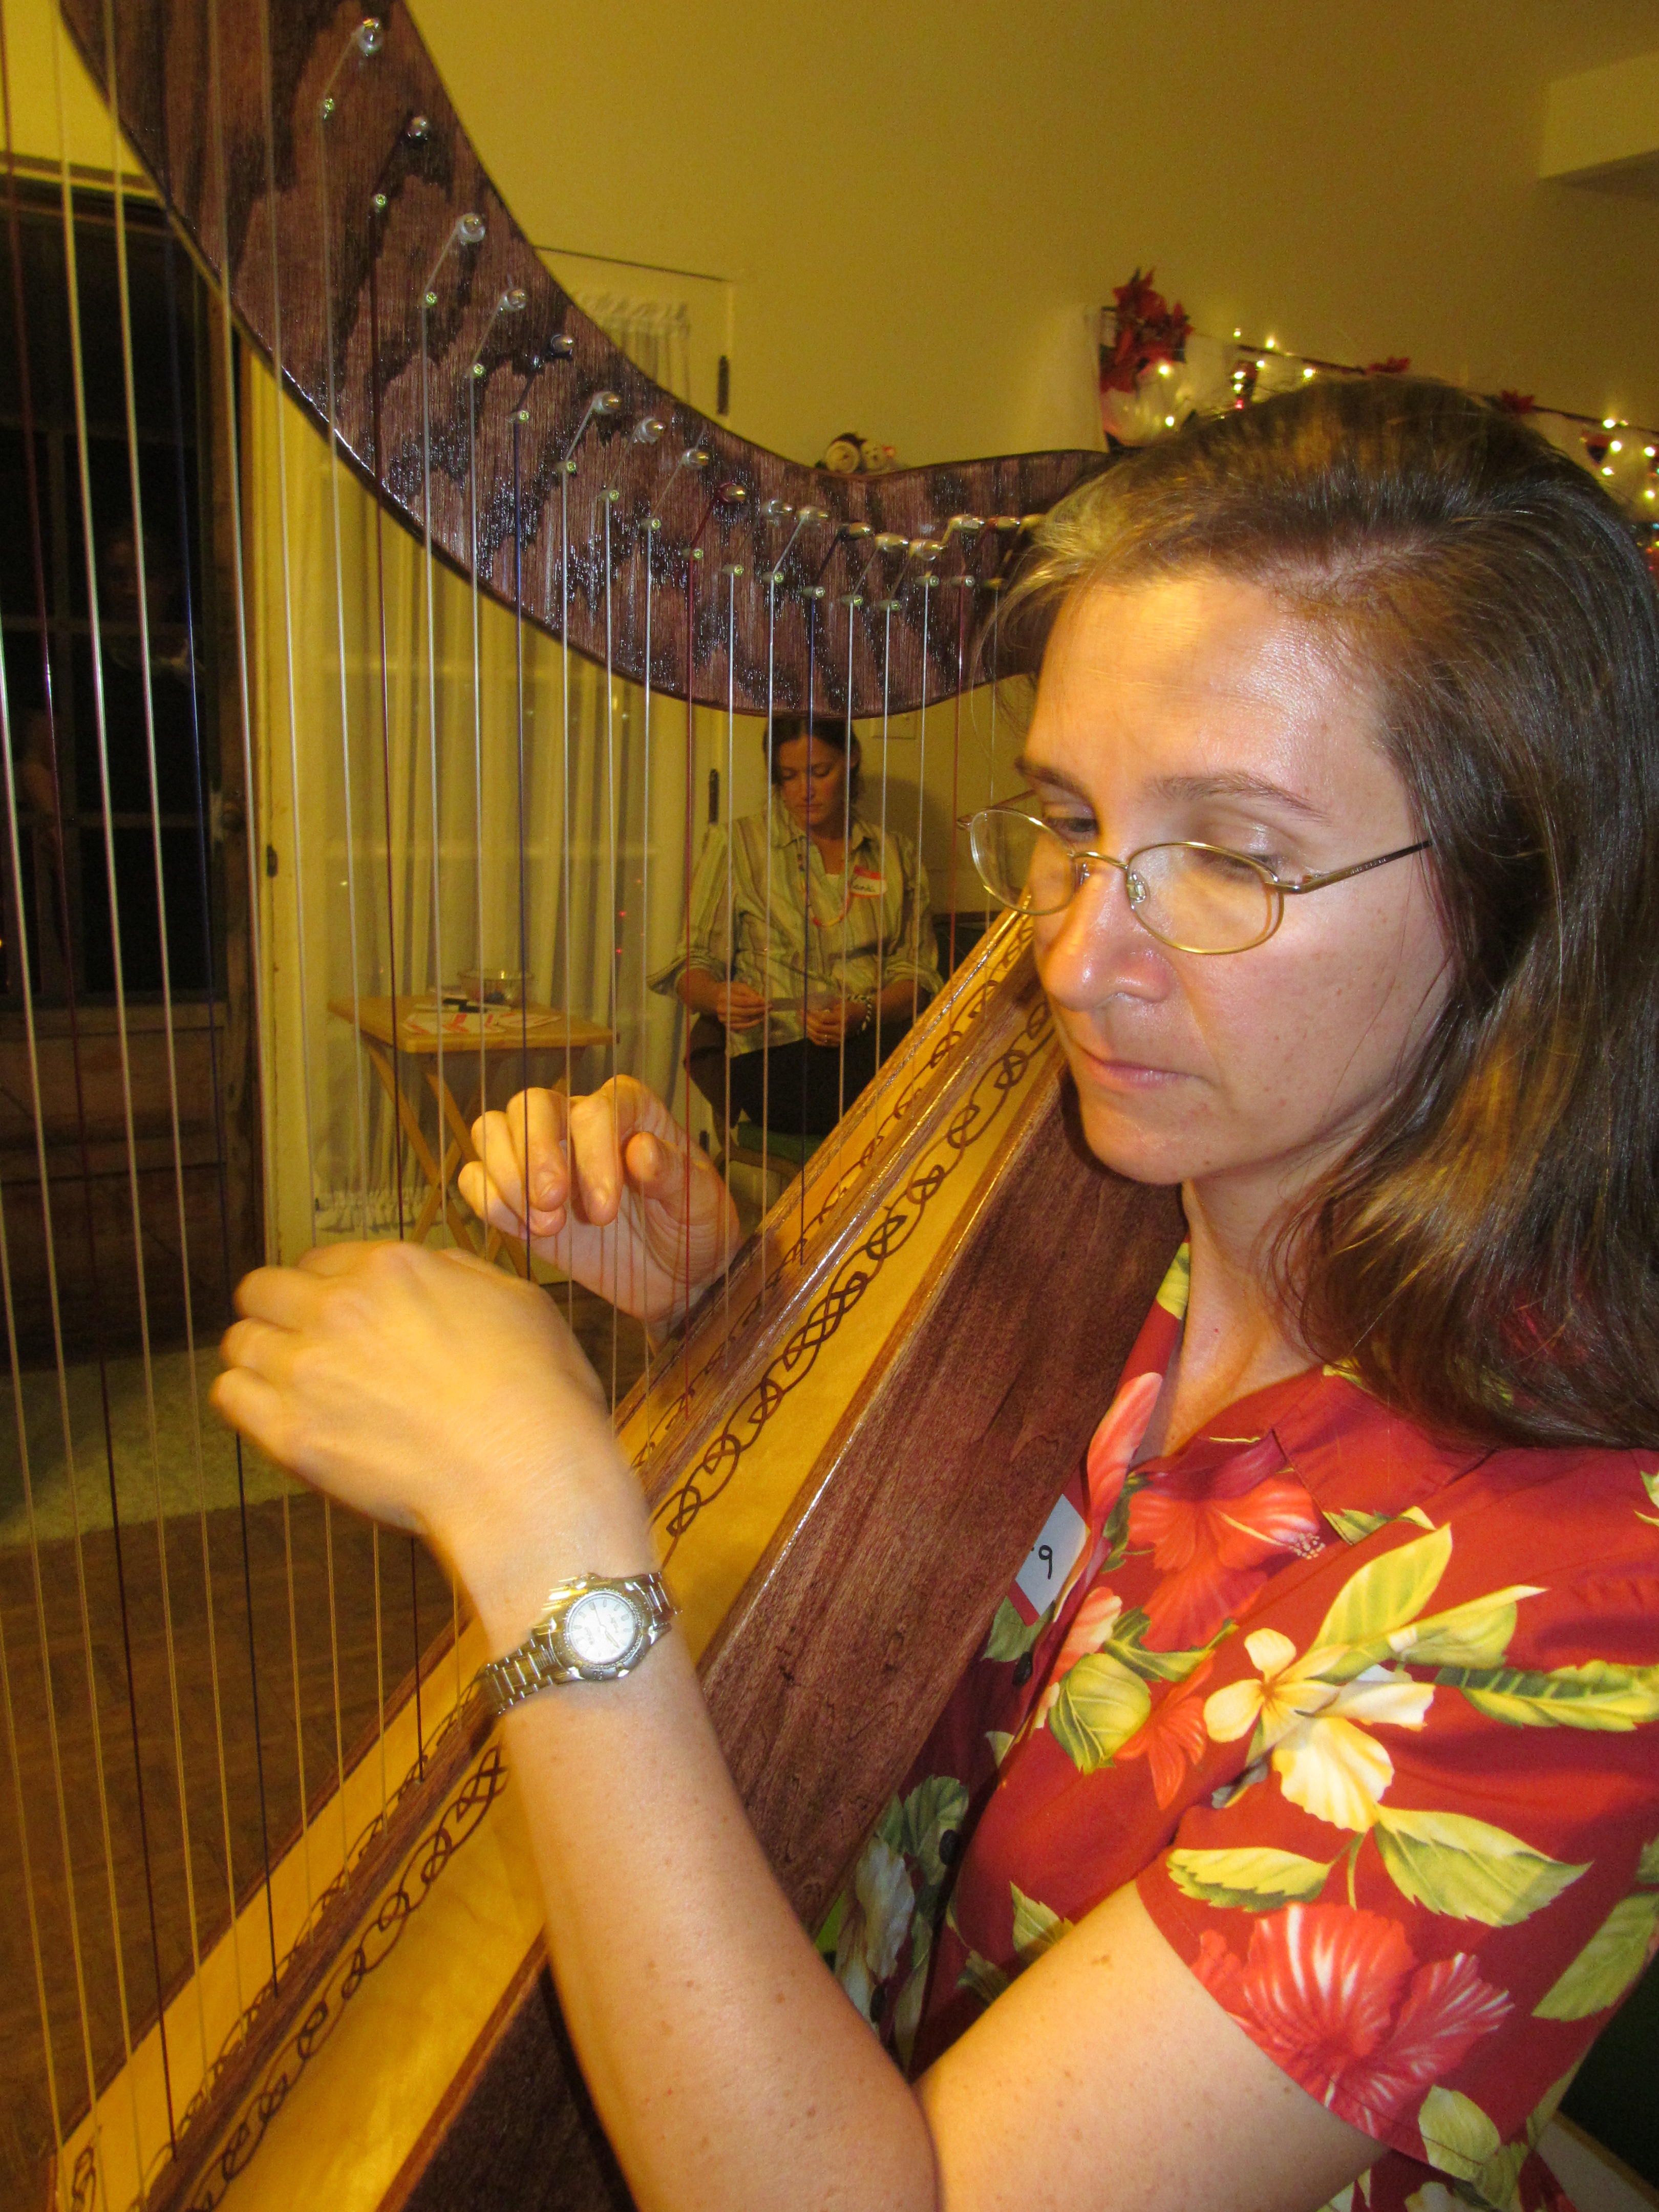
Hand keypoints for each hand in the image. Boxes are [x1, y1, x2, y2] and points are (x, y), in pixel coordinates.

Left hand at [209, 1243, 646, 1610]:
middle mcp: (339, 1306)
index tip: (333, 1314)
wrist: (525, 1475)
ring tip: (288, 1386)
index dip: (325, 1287)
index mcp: (394, 1269)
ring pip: (240, 1342)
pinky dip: (245, 1400)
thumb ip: (460, 1275)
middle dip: (278, 1313)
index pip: (321, 1261)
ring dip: (259, 1358)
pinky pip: (230, 1395)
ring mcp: (309, 1368)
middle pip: (264, 1290)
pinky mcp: (290, 1433)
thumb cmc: (539, 1395)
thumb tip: (431, 1270)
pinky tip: (271, 1414)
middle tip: (300, 1345)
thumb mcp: (519, 1302)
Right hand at [461, 1076, 739, 1324]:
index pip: (594, 1108)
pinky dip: (489, 1201)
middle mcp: (579, 1121)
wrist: (676, 1277)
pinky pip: (476, 1179)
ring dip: (509, 1177)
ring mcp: (543, 1156)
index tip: (605, 1209)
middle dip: (535, 1154)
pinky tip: (527, 1231)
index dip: (592, 1153)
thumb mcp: (702, 1204)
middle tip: (554, 1206)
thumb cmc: (694, 1229)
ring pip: (493, 1130)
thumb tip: (639, 1149)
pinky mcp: (517, 1195)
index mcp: (630, 1111)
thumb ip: (673, 1175)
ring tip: (547, 1226)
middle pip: (530, 1105)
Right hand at [718, 982, 767, 1028]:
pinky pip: (742, 1027)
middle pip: (745, 1012)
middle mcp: (722, 1009)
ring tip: (765, 1013)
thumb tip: (763, 1000)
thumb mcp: (738, 986)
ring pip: (745, 1020)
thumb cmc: (727, 990)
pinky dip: (752, 1024)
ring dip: (757, 1018)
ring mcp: (723, 1019)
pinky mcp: (726, 1025)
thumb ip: (750, 992)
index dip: (757, 1003)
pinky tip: (758, 1019)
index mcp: (725, 996)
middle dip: (759, 1011)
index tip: (767, 1002)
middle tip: (769, 1008)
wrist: (712, 998)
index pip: (744, 1001)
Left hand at [804, 997, 867, 1045]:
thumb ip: (825, 1005)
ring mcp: (838, 1039)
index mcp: (842, 1018)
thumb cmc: (849, 1007)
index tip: (803, 1008)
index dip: (811, 1014)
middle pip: (819, 1028)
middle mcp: (840, 1030)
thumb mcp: (839, 1002)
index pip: (822, 1018)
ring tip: (802, 1022)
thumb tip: (809, 1005)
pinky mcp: (836, 1044)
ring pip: (818, 1037)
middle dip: (807, 1021)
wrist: (860, 1018)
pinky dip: (812, 1037)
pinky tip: (807, 1030)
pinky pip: (821, 1043)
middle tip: (800, 1015)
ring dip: (808, 1029)